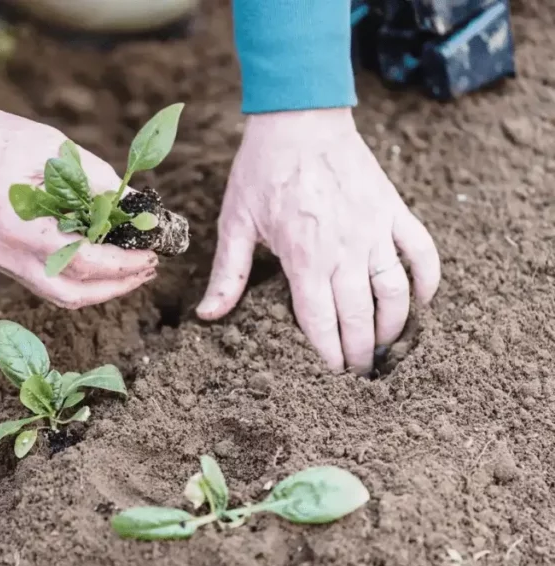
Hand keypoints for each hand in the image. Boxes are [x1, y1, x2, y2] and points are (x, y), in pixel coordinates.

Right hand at [0, 102, 157, 308]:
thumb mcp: (51, 148)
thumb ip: (94, 179)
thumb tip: (135, 206)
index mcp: (18, 226)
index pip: (80, 262)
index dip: (121, 264)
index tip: (150, 254)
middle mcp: (7, 254)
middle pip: (70, 294)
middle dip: (115, 287)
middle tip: (147, 267)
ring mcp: (0, 261)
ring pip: (57, 294)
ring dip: (98, 288)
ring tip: (129, 268)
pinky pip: (43, 281)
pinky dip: (76, 277)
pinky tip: (98, 259)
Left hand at [196, 108, 440, 373]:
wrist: (299, 118)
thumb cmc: (261, 170)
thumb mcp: (235, 222)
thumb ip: (227, 275)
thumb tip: (208, 316)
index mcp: (303, 257)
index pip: (321, 323)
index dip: (327, 355)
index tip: (329, 376)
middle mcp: (344, 249)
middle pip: (361, 318)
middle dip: (360, 354)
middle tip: (358, 374)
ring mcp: (375, 230)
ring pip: (397, 293)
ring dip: (395, 328)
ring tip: (385, 349)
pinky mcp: (394, 211)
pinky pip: (423, 253)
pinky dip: (428, 282)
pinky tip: (419, 304)